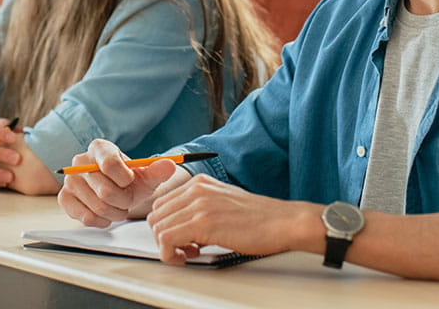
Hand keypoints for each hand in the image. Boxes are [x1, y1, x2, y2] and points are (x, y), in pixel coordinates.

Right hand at [58, 139, 180, 226]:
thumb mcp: (147, 175)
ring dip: (115, 212)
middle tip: (127, 199)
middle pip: (105, 191)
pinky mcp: (64, 198)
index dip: (126, 179)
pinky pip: (86, 217)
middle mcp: (80, 161)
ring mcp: (70, 180)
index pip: (110, 164)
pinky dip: (102, 220)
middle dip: (124, 201)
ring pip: (98, 206)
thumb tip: (170, 165)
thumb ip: (159, 170)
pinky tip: (106, 214)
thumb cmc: (131, 181)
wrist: (117, 191)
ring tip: (119, 206)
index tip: (130, 181)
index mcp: (100, 148)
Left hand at [147, 174, 321, 263]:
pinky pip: (166, 240)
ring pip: (158, 228)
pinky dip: (171, 254)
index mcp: (200, 183)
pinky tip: (188, 257)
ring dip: (168, 247)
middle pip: (156, 216)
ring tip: (189, 253)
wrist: (283, 222)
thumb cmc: (260, 218)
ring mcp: (199, 204)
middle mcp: (197, 189)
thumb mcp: (224, 203)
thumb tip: (181, 227)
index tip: (181, 239)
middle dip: (164, 237)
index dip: (167, 226)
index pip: (162, 204)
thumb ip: (200, 208)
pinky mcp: (203, 223)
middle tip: (184, 248)